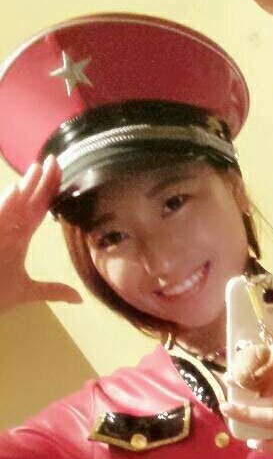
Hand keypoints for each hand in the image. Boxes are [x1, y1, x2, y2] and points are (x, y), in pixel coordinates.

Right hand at [0, 155, 81, 313]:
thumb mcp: (25, 292)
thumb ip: (51, 290)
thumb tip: (78, 298)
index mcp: (17, 237)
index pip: (38, 209)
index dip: (49, 191)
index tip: (62, 171)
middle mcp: (6, 231)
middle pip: (27, 202)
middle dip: (40, 181)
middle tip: (55, 159)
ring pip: (11, 206)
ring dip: (24, 188)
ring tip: (37, 169)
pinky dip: (5, 206)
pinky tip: (15, 192)